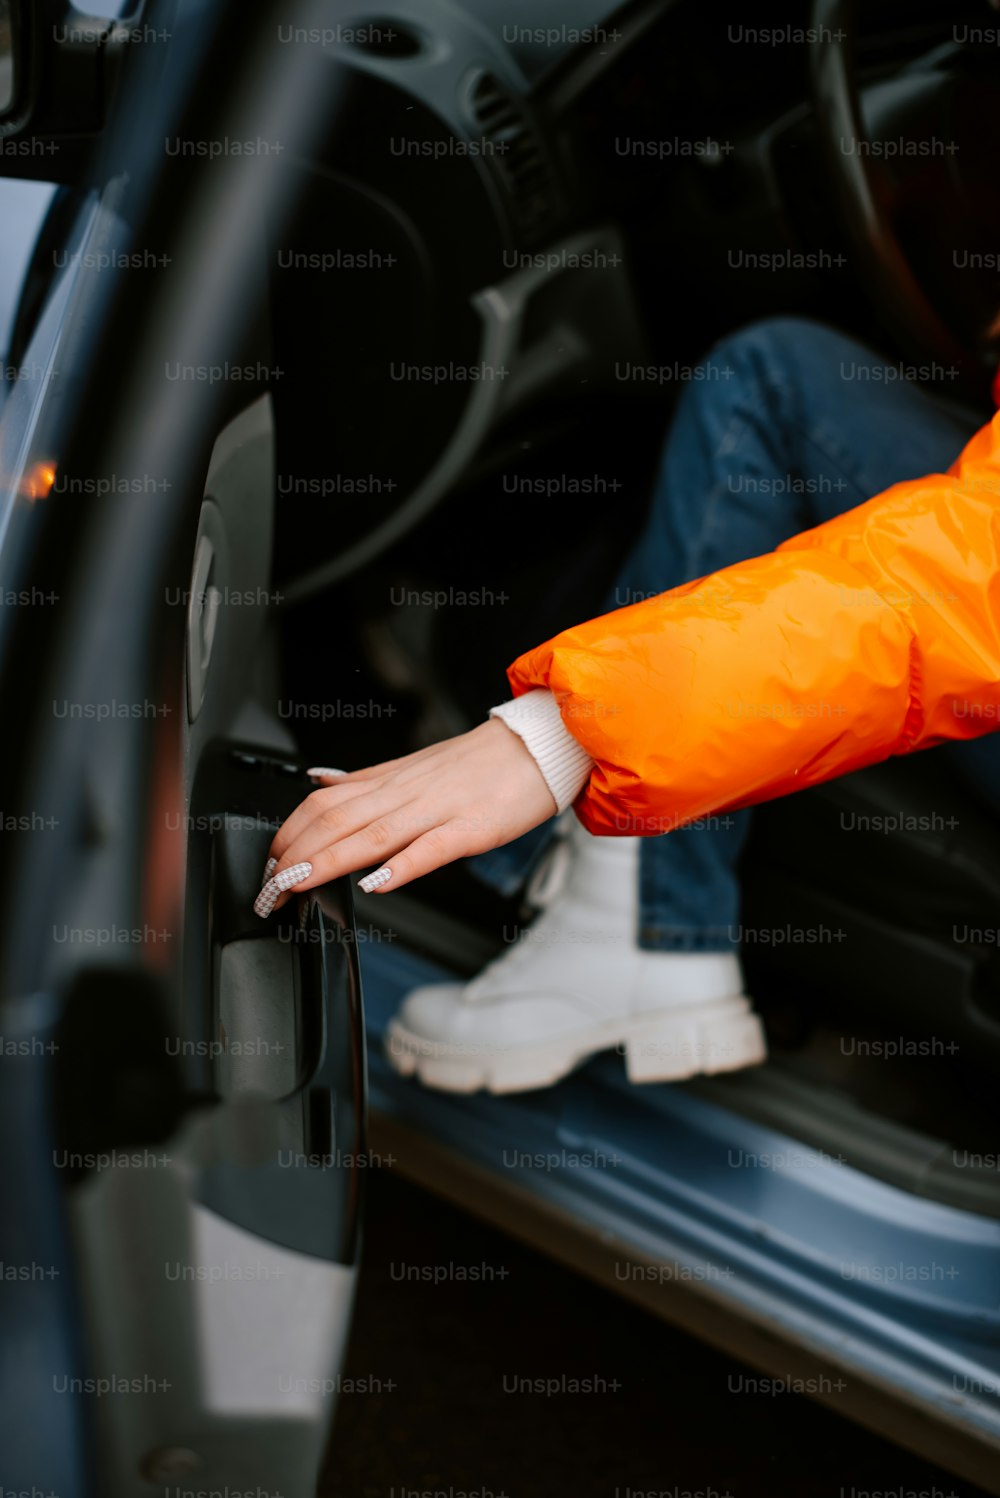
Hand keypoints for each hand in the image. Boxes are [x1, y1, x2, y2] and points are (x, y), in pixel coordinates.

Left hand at [254, 719, 557, 915]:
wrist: (542, 744)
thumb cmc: (484, 762)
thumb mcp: (415, 765)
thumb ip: (365, 779)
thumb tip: (318, 780)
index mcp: (391, 780)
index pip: (323, 802)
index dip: (288, 833)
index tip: (268, 864)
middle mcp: (406, 792)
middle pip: (336, 819)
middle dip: (294, 854)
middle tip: (268, 888)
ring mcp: (438, 810)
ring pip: (372, 833)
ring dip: (328, 860)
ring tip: (296, 883)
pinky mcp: (473, 828)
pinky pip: (432, 847)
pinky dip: (402, 866)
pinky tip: (378, 883)